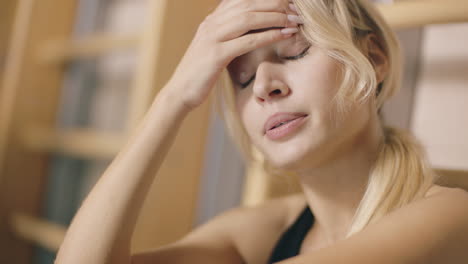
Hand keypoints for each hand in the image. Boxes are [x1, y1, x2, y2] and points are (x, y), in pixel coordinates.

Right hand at [167, 0, 301, 110]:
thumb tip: (250, 32)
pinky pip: (247, 41)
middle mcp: (211, 24)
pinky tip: (284, 35)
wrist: (179, 92)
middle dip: (275, 5)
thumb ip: (228, 37)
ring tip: (294, 20)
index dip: (266, 0)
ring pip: (248, 18)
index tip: (287, 4)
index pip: (242, 1)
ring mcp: (212, 38)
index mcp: (211, 21)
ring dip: (275, 17)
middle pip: (248, 5)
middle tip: (297, 10)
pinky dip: (268, 35)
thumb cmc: (200, 74)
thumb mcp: (214, 49)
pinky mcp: (215, 55)